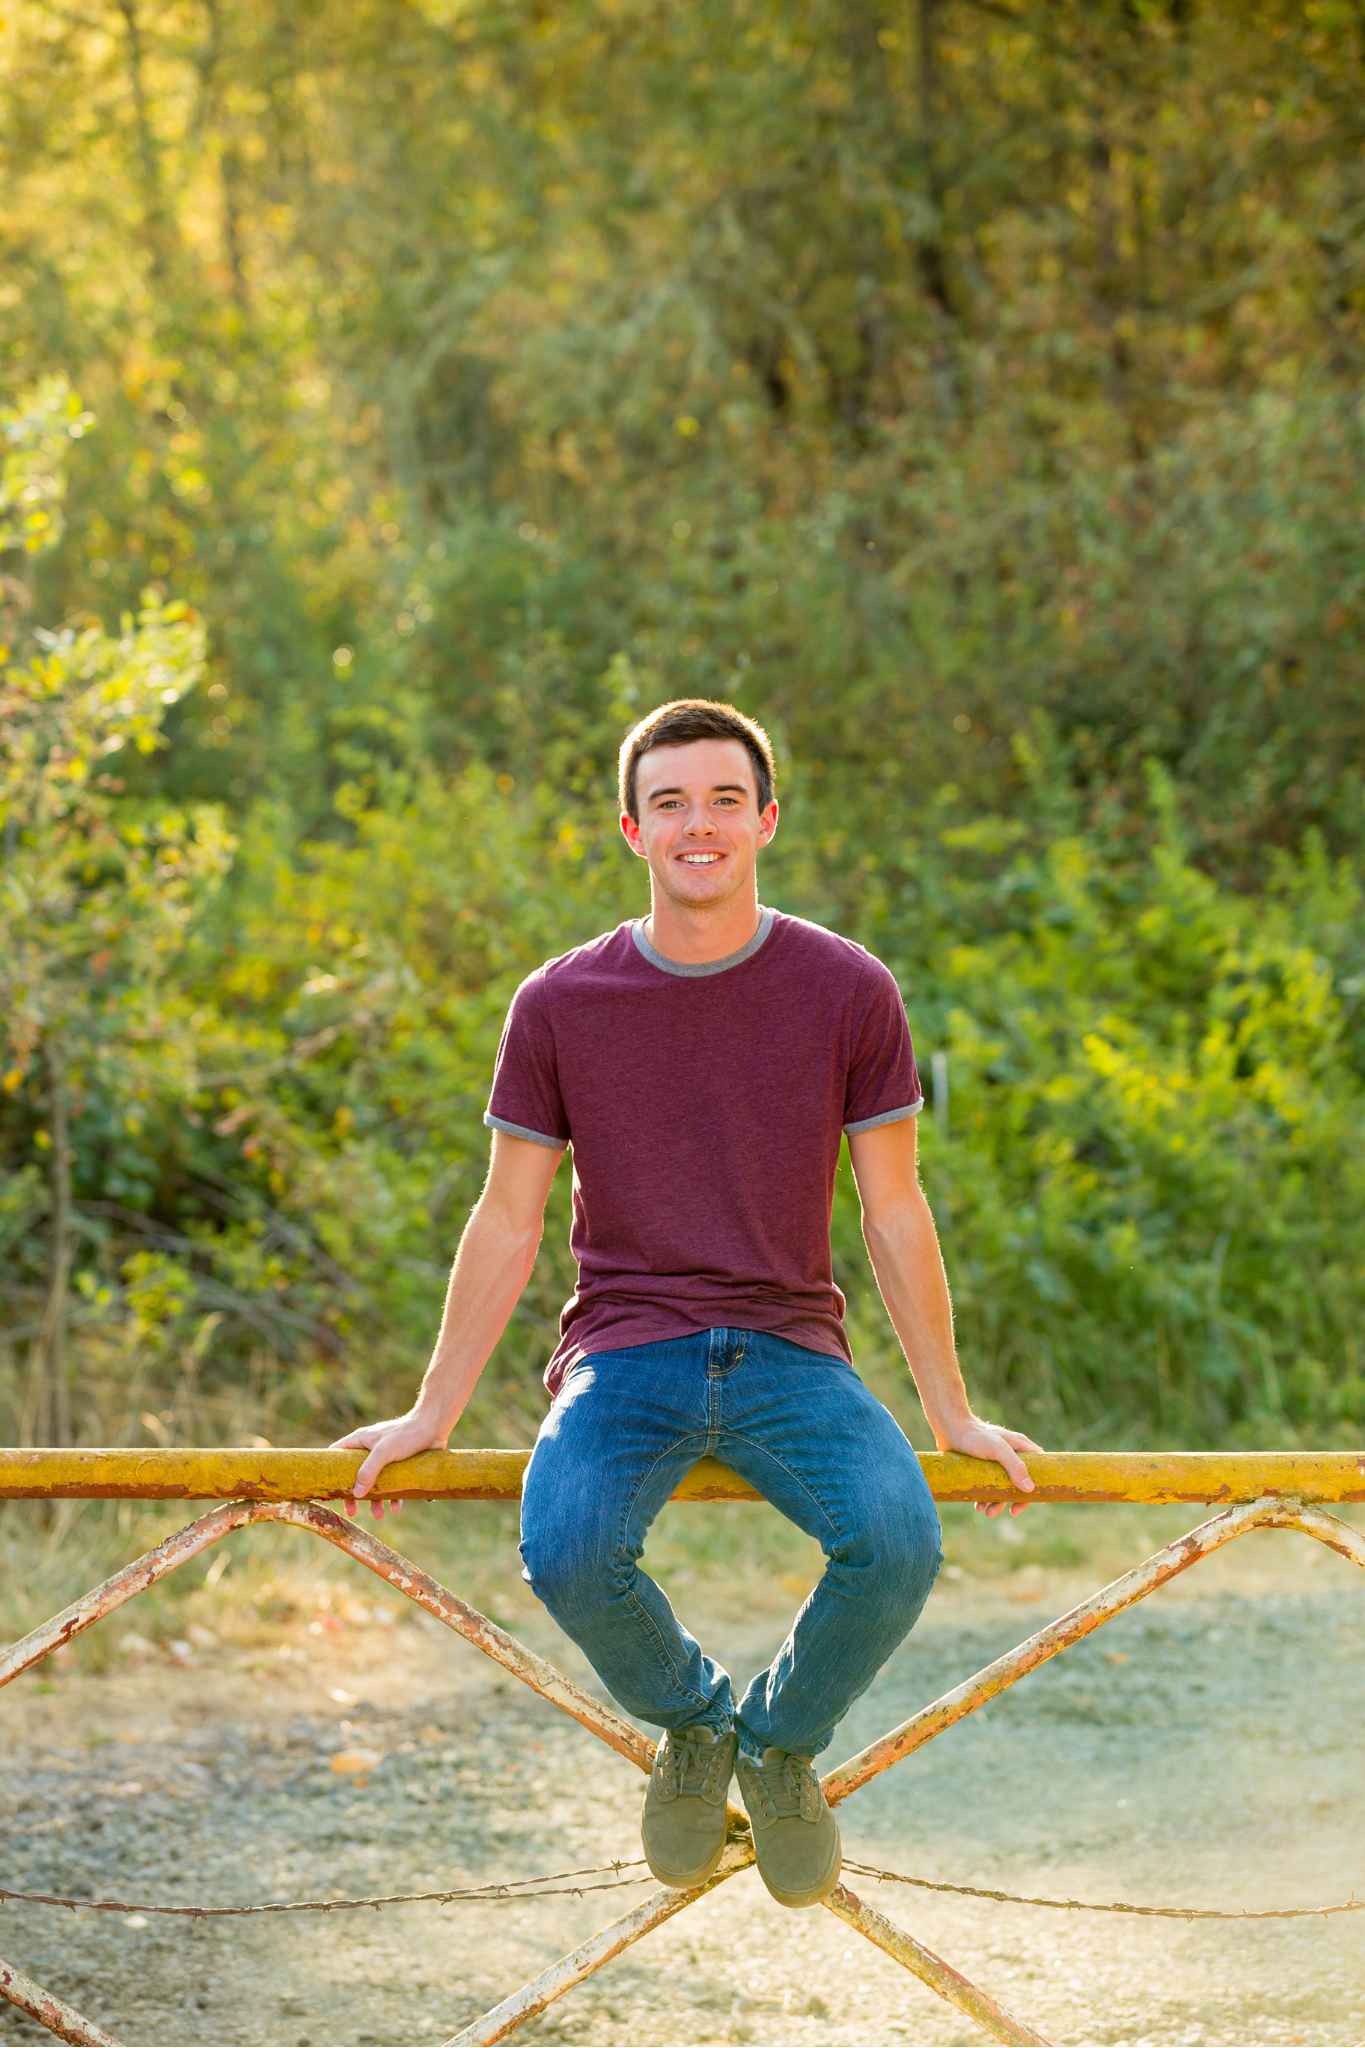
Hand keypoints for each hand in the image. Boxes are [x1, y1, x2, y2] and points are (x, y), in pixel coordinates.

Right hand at [328, 1410, 446, 1518]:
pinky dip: (394, 1497)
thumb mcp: (383, 1452)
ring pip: (375, 1482)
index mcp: (361, 1441)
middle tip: (352, 1511)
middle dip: (354, 1494)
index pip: (336, 1454)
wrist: (434, 1426)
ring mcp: (386, 1457)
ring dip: (375, 1500)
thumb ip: (368, 1471)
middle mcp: (370, 1449)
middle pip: (355, 1474)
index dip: (329, 1470)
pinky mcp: (401, 1464)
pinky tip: (396, 1508)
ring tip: (379, 1516)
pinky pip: (394, 1484)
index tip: (326, 1489)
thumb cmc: (406, 1434)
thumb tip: (356, 1493)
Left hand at [939, 1414, 1045, 1517]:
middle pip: (1019, 1482)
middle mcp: (1010, 1456)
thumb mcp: (998, 1449)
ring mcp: (996, 1463)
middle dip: (1014, 1499)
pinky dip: (985, 1499)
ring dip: (997, 1503)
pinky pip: (987, 1487)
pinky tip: (978, 1506)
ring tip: (985, 1511)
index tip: (1028, 1500)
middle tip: (1010, 1512)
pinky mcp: (981, 1469)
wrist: (949, 1428)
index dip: (1036, 1486)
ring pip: (1002, 1488)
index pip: (1037, 1469)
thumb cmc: (975, 1435)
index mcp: (1020, 1448)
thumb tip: (1030, 1489)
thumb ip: (1014, 1466)